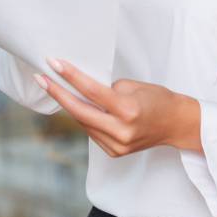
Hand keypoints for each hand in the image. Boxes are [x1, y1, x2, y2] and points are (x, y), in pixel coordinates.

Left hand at [34, 57, 202, 156]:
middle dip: (57, 94)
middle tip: (41, 79)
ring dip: (69, 105)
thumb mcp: (133, 86)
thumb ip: (106, 89)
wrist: (176, 124)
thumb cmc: (157, 99)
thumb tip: (82, 90)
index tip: (53, 64)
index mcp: (127, 110)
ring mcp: (117, 145)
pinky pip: (91, 132)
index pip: (91, 91)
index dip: (70, 76)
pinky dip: (83, 118)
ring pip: (83, 122)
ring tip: (56, 88)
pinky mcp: (114, 152)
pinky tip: (77, 106)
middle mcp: (121, 131)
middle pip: (79, 111)